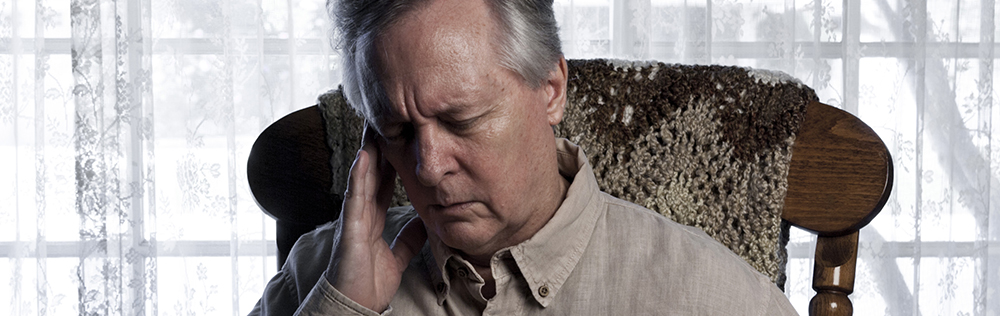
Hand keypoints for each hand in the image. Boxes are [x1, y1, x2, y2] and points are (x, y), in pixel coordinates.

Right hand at [327, 124, 427, 311]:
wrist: (356, 304)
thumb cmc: (369, 282)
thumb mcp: (397, 255)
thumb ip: (408, 238)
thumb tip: (425, 223)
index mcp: (373, 218)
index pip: (384, 181)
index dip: (391, 159)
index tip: (400, 136)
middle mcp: (362, 213)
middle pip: (372, 172)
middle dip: (378, 146)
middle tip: (385, 117)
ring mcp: (354, 217)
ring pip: (362, 177)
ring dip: (367, 151)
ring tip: (374, 125)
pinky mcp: (350, 227)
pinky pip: (355, 196)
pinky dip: (359, 176)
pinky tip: (364, 157)